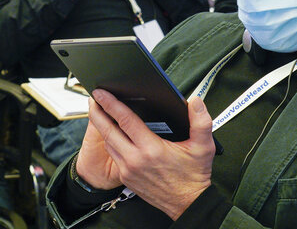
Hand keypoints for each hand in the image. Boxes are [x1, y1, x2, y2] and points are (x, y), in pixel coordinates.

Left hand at [75, 90, 214, 220]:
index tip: (101, 93)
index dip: (111, 104)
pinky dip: (109, 141)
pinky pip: (113, 155)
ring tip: (100, 111)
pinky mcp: (126, 178)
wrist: (188, 204)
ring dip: (101, 126)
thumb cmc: (194, 175)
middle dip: (97, 112)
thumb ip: (201, 121)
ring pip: (108, 143)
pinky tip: (111, 132)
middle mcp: (135, 160)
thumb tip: (196, 102)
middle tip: (93, 97)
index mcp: (152, 149)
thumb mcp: (203, 147)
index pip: (125, 120)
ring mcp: (128, 170)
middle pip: (108, 131)